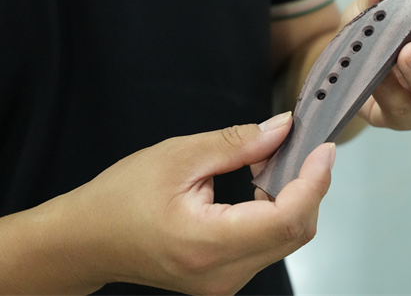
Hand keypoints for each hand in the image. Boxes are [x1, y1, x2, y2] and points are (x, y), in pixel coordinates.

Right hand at [0, 113, 334, 294]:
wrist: (86, 241)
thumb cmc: (120, 197)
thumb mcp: (178, 156)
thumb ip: (237, 144)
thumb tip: (284, 129)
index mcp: (207, 243)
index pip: (285, 219)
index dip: (313, 182)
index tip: (324, 149)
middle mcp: (222, 274)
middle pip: (294, 233)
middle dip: (308, 187)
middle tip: (303, 147)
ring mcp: (224, 283)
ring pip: (286, 240)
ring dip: (294, 199)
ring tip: (277, 162)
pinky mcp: (224, 280)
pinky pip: (268, 245)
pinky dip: (277, 213)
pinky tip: (264, 185)